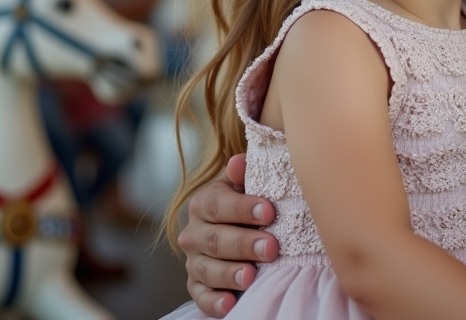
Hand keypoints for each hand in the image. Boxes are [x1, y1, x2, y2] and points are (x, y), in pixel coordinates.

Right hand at [179, 154, 279, 315]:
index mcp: (204, 203)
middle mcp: (194, 233)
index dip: (243, 208)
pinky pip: (201, 297)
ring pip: (207, 269)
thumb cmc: (249, 205)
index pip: (217, 204)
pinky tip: (230, 303)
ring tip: (251, 276)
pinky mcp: (198, 287)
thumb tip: (239, 162)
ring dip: (229, 274)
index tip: (269, 212)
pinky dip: (214, 302)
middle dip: (244, 244)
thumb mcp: (248, 186)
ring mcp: (194, 261)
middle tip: (272, 247)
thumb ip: (244, 174)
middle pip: (215, 239)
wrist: (239, 229)